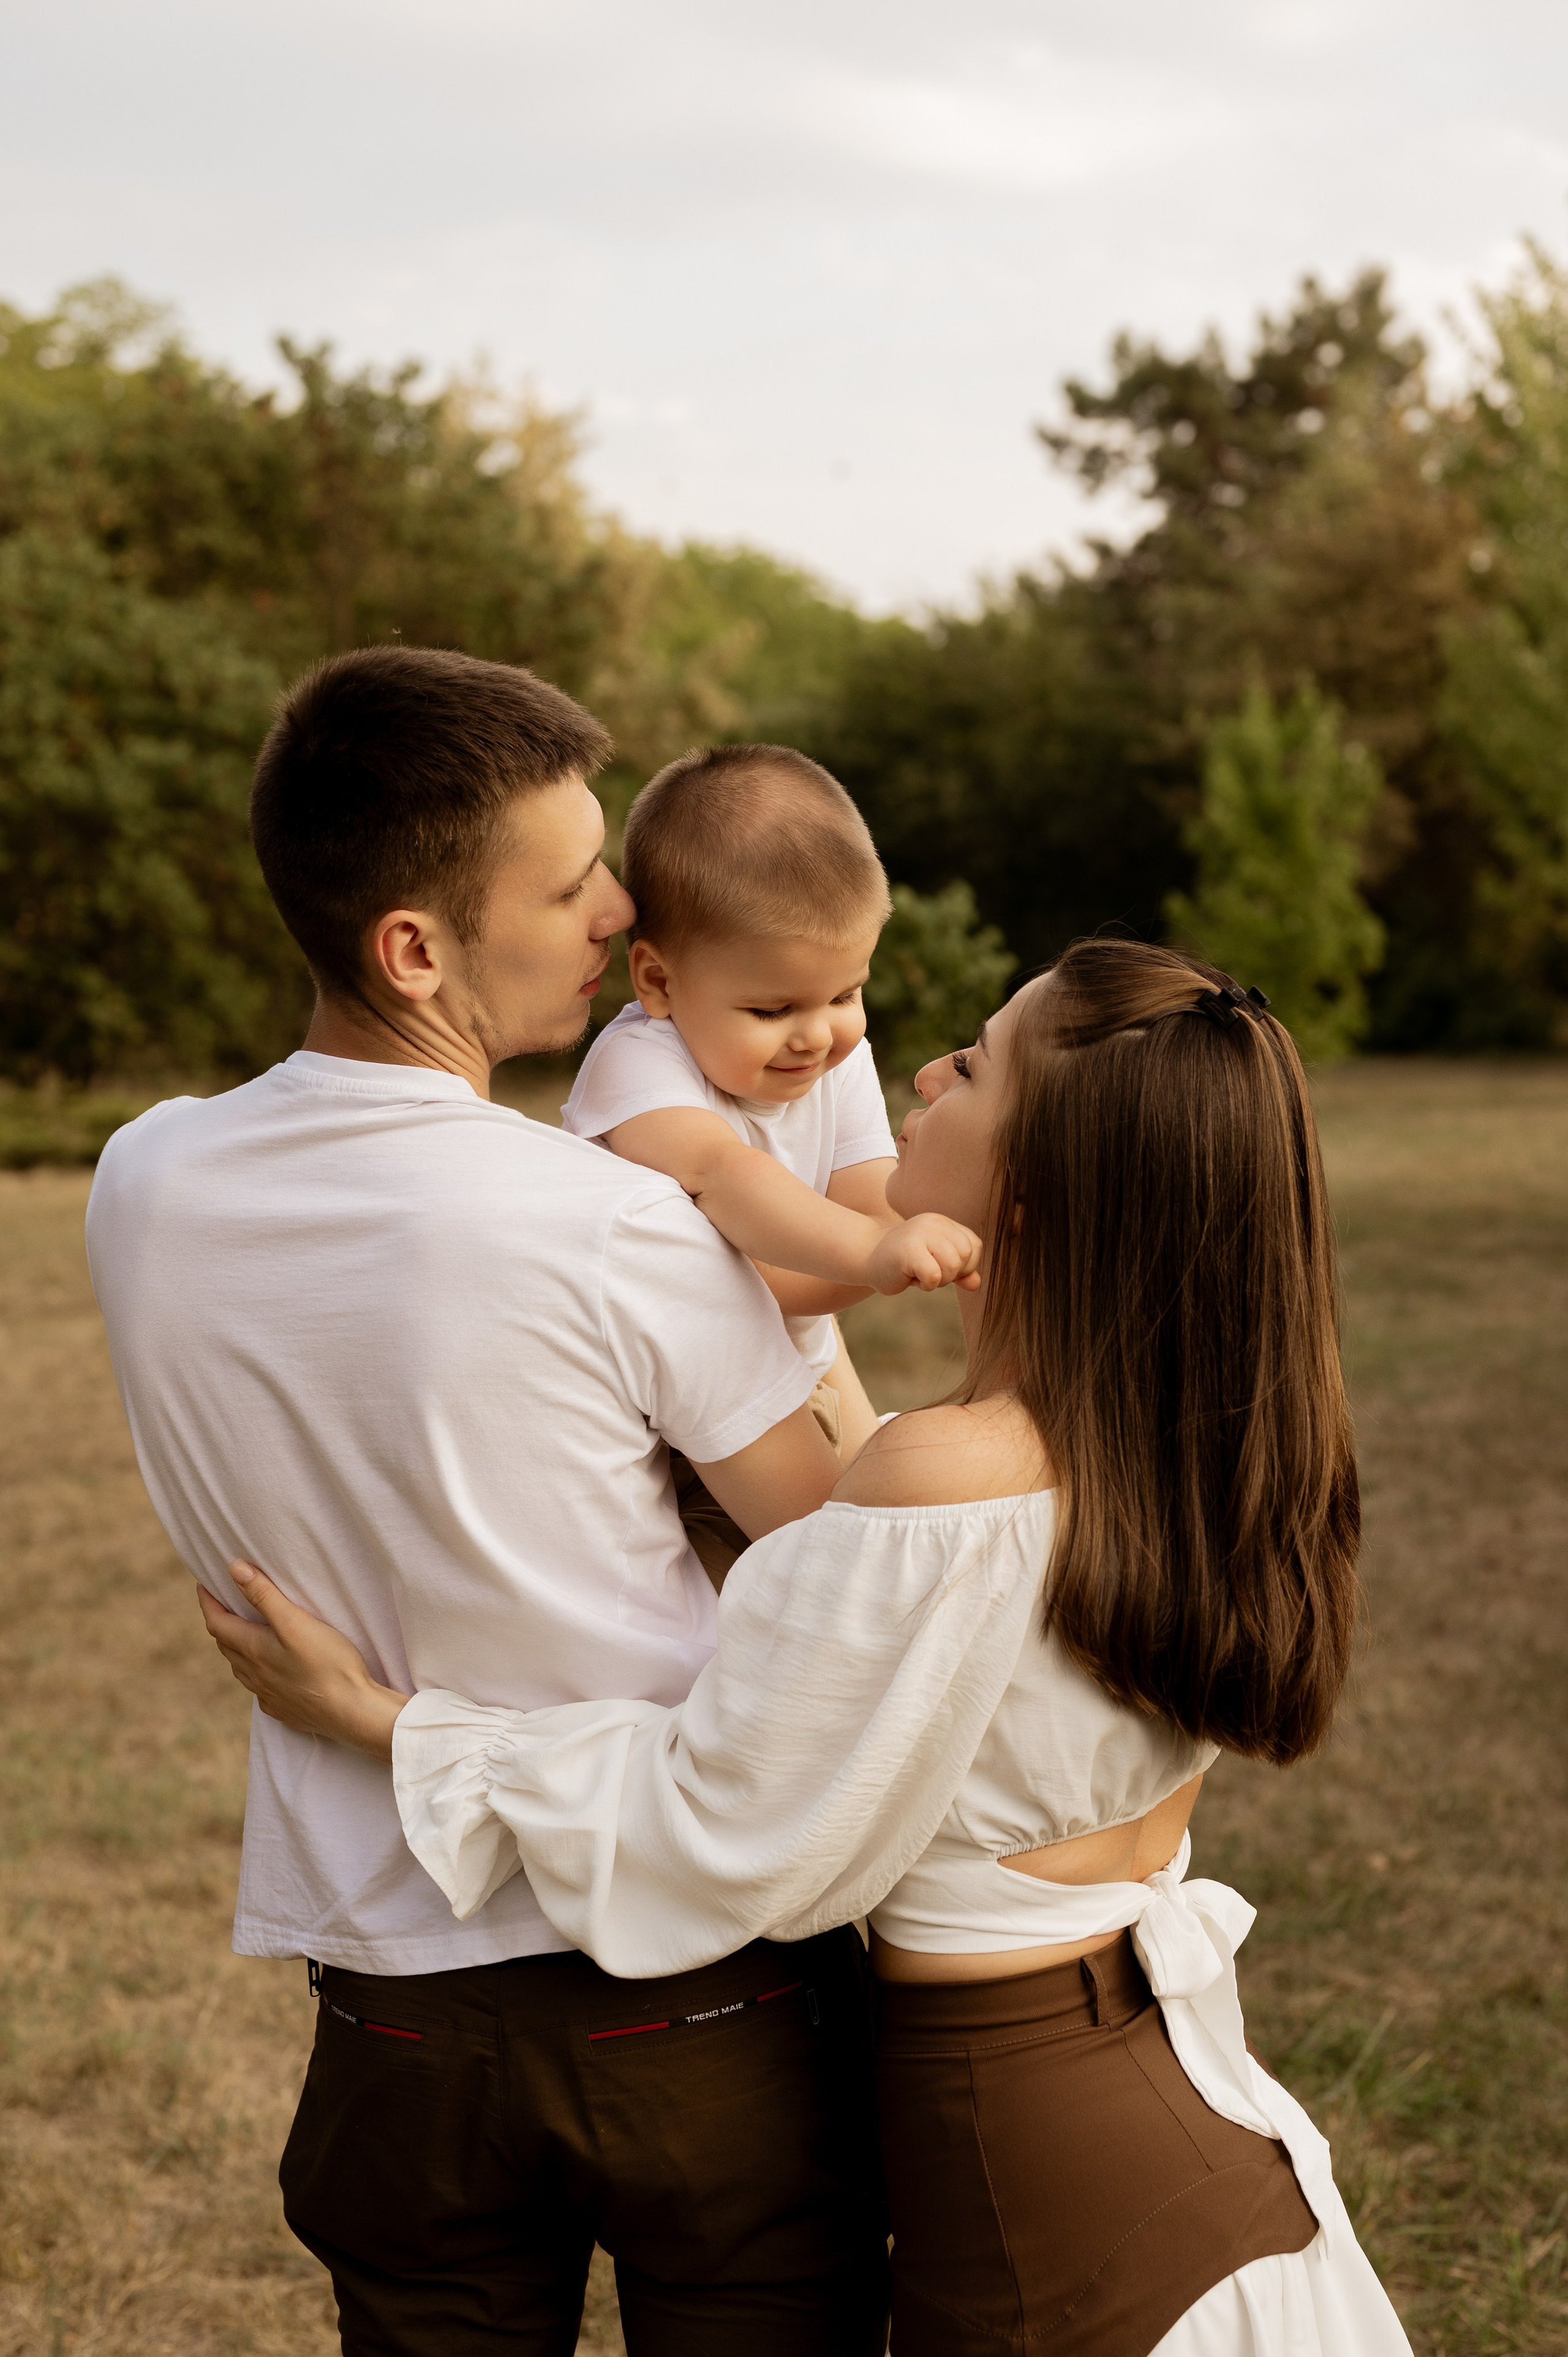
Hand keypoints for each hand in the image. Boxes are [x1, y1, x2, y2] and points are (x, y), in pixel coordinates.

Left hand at [197, 1562, 408, 1762]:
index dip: (207, 1601)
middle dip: (221, 1621)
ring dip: (235, 1647)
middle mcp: (254, 1675)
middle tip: (224, 1603)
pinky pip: (259, 1688)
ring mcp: (267, 1695)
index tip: (203, 1583)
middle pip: (226, 1645)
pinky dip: (255, 1672)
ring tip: (243, 1633)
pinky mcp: (283, 1709)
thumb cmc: (328, 1663)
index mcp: (253, 1650)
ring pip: (241, 1668)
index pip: (217, 1622)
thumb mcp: (295, 1622)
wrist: (352, 1711)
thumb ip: (264, 1595)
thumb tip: (234, 1569)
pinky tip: (268, 1671)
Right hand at [865, 1213, 982, 1295]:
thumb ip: (959, 1272)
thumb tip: (976, 1284)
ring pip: (953, 1266)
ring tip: (919, 1273)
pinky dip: (925, 1285)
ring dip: (938, 1280)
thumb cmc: (903, 1262)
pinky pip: (934, 1276)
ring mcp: (921, 1234)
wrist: (866, 1256)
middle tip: (927, 1272)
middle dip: (951, 1274)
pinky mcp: (909, 1250)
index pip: (974, 1246)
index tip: (941, 1267)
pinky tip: (909, 1276)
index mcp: (943, 1223)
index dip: (965, 1266)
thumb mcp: (936, 1264)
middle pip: (965, 1257)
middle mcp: (934, 1223)